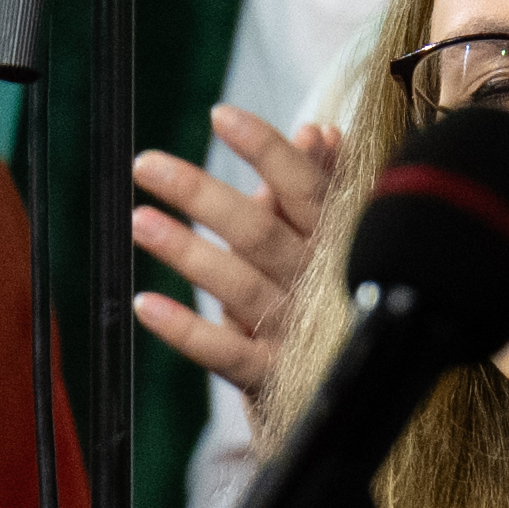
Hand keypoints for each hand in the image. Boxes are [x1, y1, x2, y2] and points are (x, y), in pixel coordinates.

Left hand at [123, 104, 350, 431]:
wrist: (368, 391)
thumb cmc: (344, 293)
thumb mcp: (347, 235)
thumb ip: (328, 184)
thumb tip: (318, 131)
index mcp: (339, 239)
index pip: (305, 187)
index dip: (267, 151)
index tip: (222, 116)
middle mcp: (318, 280)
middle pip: (260, 233)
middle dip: (202, 196)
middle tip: (145, 164)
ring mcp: (296, 328)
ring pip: (239, 287)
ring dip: (188, 253)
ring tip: (140, 222)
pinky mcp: (275, 374)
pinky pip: (226, 354)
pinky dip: (186, 332)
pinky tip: (146, 305)